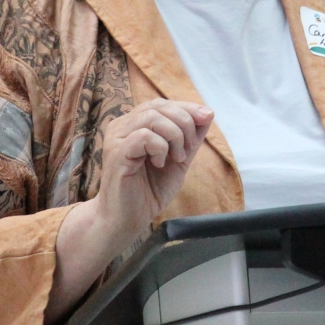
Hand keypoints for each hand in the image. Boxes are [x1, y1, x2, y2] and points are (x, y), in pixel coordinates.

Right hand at [93, 98, 213, 249]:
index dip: (186, 107)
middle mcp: (121, 126)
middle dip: (184, 123)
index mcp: (133, 124)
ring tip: (176, 158)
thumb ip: (191, 138)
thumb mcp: (178, 160)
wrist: (127, 220)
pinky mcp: (116, 153)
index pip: (161, 104)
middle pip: (158, 106)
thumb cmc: (148, 190)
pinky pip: (144, 136)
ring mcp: (116, 138)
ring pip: (152, 117)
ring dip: (174, 136)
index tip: (206, 117)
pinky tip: (159, 164)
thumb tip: (208, 113)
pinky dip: (160, 148)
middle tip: (188, 149)